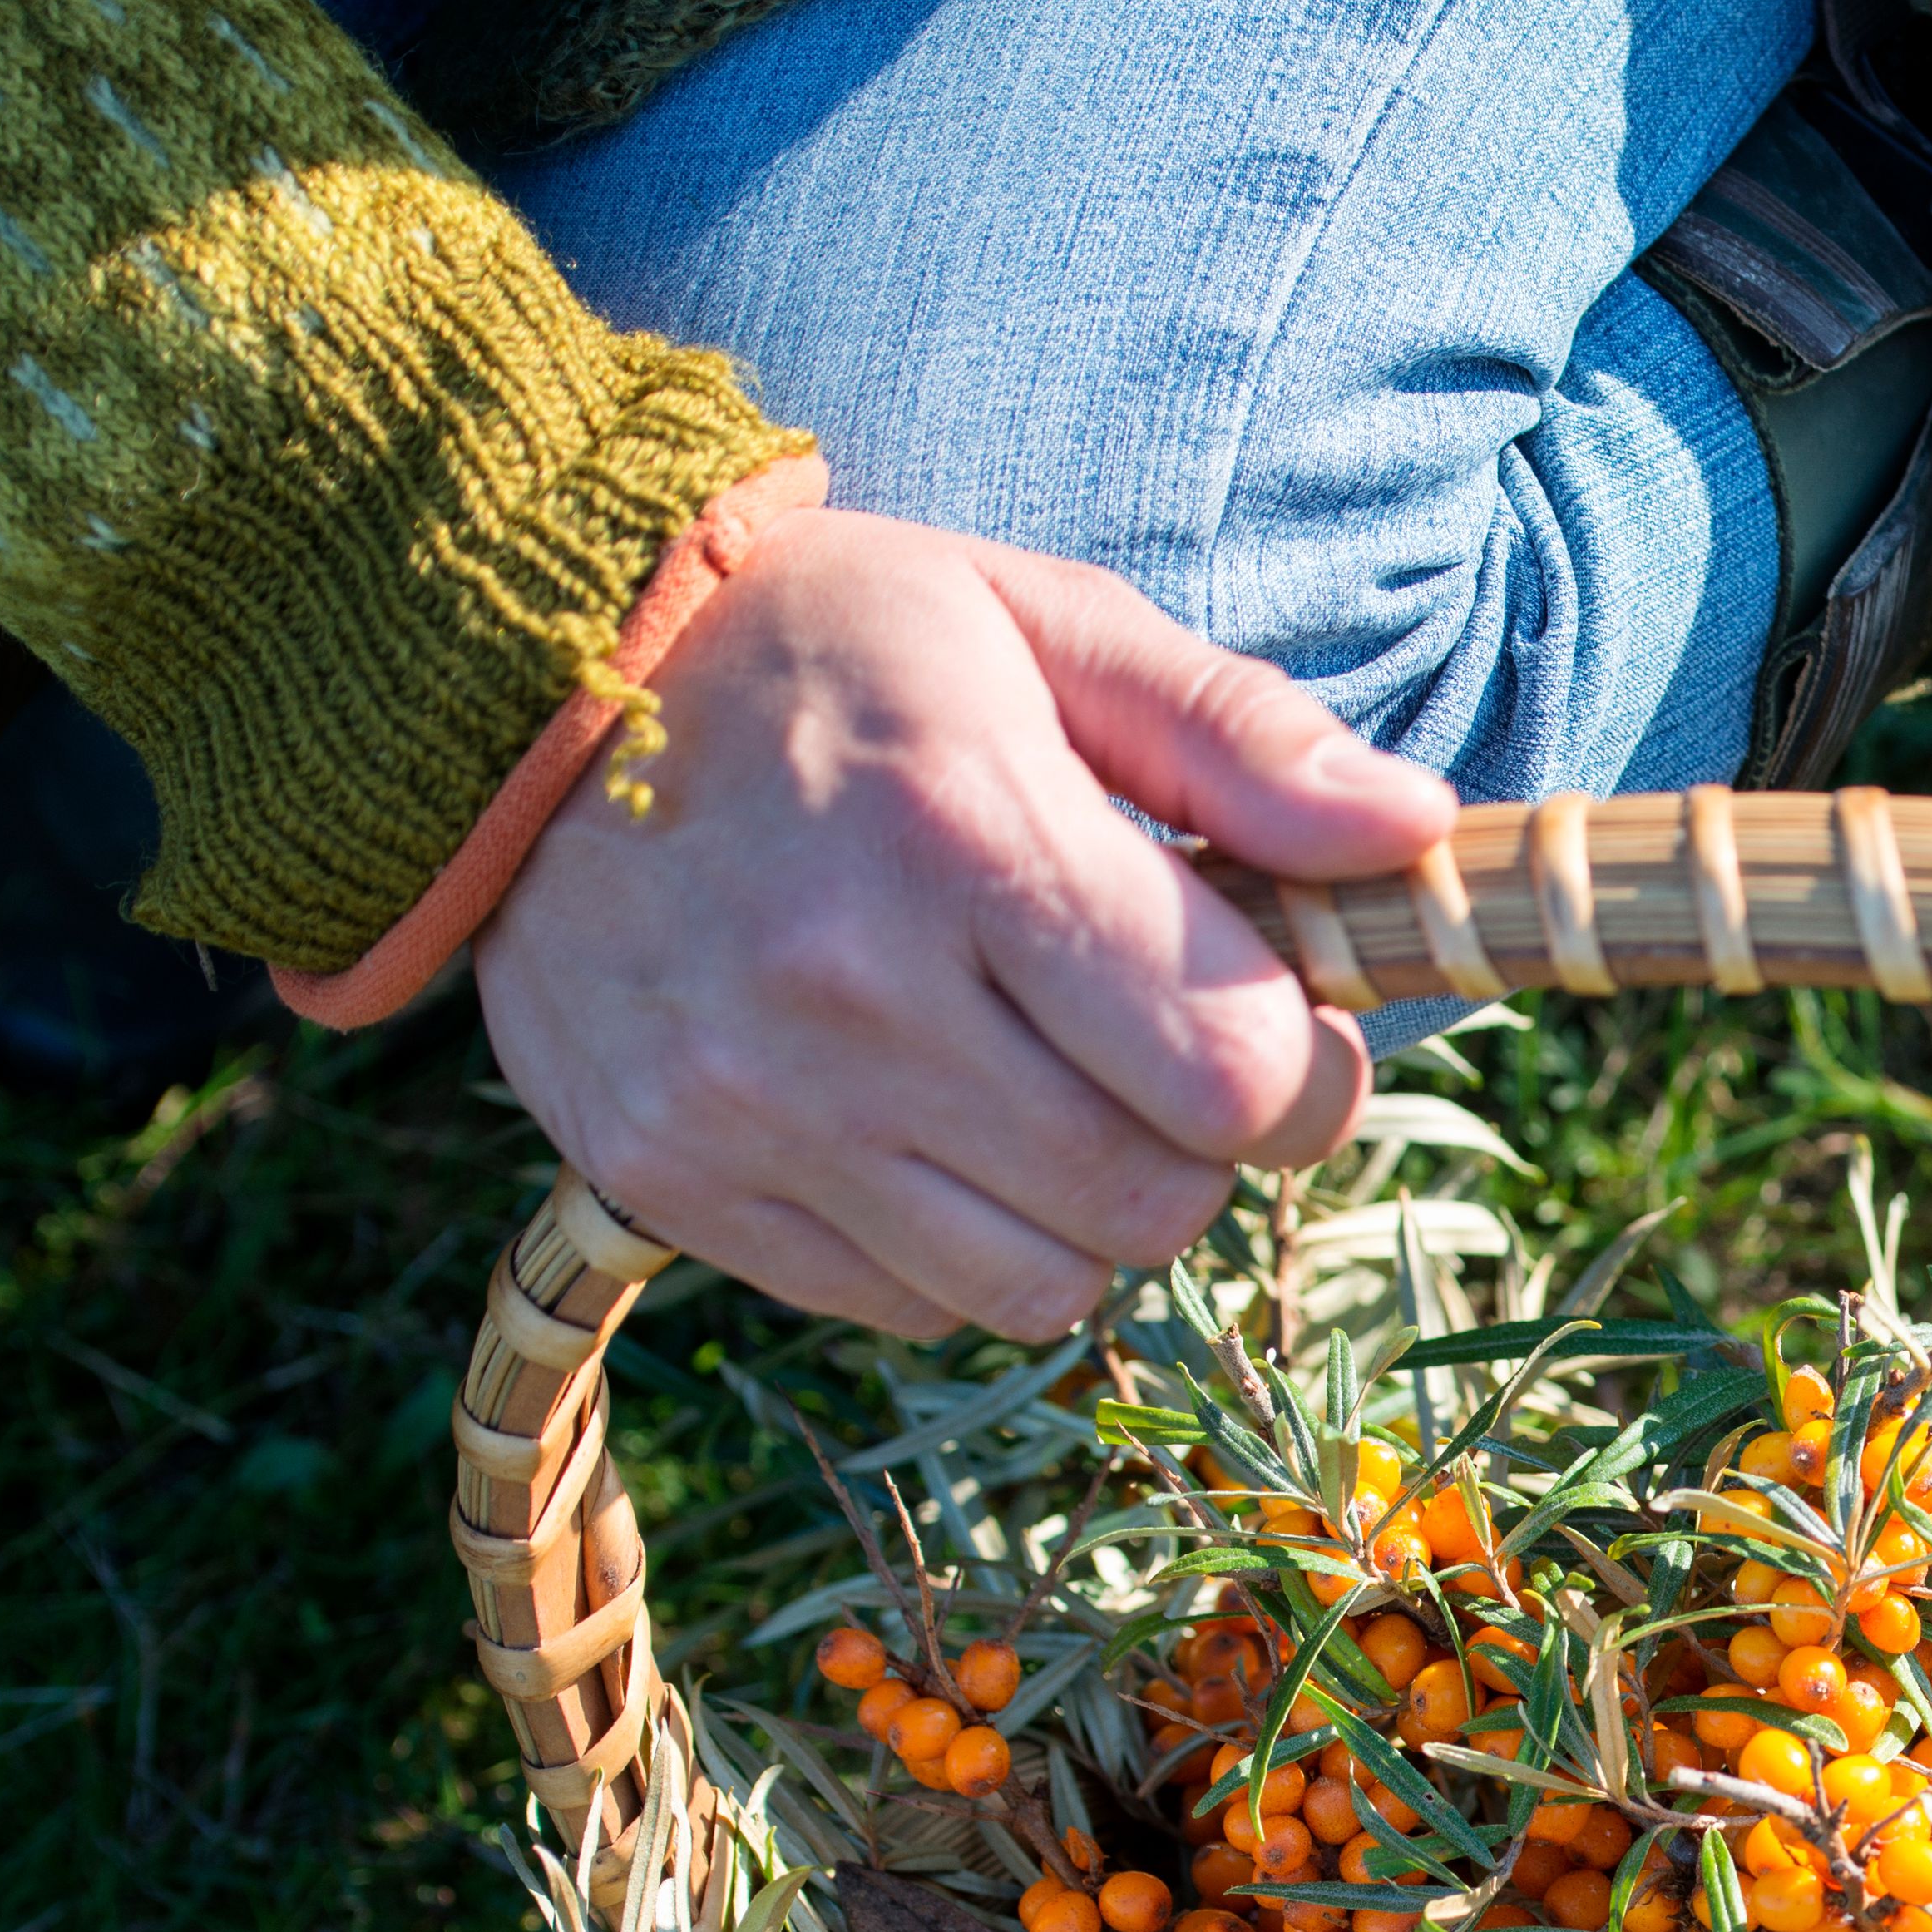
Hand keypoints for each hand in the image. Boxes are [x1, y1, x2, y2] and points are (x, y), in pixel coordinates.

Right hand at [474, 506, 1456, 1338]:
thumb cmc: (828, 647)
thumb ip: (1240, 736)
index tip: (1275, 1020)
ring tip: (1031, 1084)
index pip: (1236, 1074)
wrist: (514, 687)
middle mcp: (848, 993)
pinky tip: (913, 1117)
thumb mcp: (1040, 622)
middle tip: (1150, 1050)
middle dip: (1197, 1144)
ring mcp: (745, 1105)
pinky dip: (951, 1245)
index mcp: (963, 836)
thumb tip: (1417, 831)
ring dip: (1081, 1212)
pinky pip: (908, 1309)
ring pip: (1042, 1289)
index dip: (1302, 1072)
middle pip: (1155, 1201)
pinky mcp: (668, 1182)